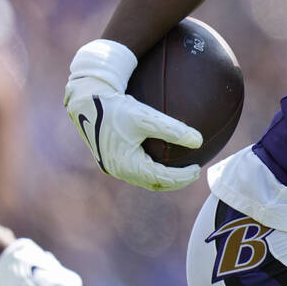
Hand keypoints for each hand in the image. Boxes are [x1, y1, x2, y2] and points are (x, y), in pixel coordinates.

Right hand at [64, 39, 202, 190]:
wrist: (87, 101)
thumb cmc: (116, 108)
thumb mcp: (146, 117)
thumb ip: (173, 129)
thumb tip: (199, 141)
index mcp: (127, 165)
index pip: (161, 178)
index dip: (182, 177)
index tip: (198, 168)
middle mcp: (119, 170)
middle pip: (154, 183)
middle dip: (175, 181)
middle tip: (194, 172)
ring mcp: (113, 165)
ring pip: (145, 178)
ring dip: (164, 177)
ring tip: (183, 169)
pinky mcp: (111, 158)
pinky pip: (137, 169)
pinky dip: (153, 168)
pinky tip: (164, 156)